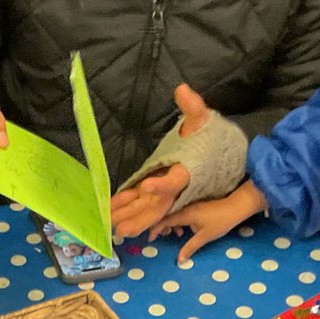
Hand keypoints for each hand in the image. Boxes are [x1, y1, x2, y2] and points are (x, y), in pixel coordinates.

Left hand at [110, 85, 208, 237]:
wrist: (211, 154)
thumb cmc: (206, 139)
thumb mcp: (202, 121)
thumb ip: (193, 107)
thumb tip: (182, 89)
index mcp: (186, 174)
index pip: (174, 181)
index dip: (161, 185)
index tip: (146, 186)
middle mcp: (174, 189)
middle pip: (156, 207)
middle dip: (139, 218)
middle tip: (121, 229)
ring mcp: (163, 193)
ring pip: (145, 210)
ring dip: (128, 218)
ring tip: (111, 227)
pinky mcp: (154, 192)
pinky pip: (139, 202)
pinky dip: (124, 207)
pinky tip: (109, 212)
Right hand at [149, 180, 267, 261]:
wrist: (237, 207)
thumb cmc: (220, 222)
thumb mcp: (204, 237)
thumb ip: (190, 248)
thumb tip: (179, 261)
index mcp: (185, 214)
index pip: (164, 220)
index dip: (155, 229)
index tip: (150, 239)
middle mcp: (185, 208)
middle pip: (166, 216)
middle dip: (161, 227)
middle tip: (161, 238)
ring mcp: (190, 206)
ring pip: (174, 215)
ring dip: (171, 225)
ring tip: (175, 235)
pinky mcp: (196, 207)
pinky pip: (181, 214)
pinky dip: (178, 222)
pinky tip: (184, 230)